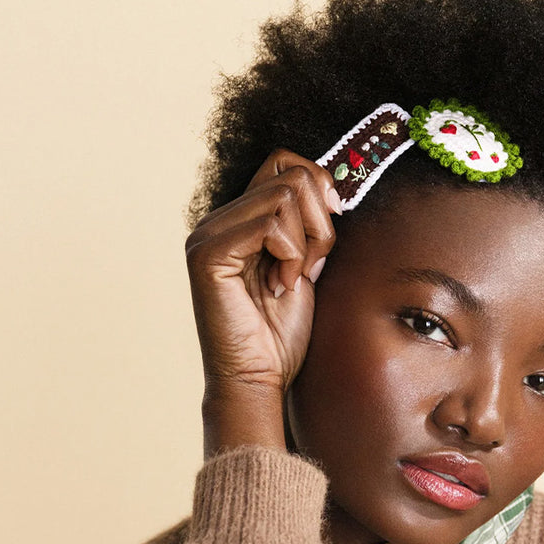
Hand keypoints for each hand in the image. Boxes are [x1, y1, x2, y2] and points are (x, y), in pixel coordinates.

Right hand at [184, 150, 340, 455]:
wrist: (258, 381)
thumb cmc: (281, 336)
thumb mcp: (306, 268)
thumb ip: (309, 227)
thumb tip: (332, 186)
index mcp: (239, 220)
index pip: (284, 162)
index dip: (320, 185)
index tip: (335, 222)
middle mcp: (218, 220)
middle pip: (291, 174)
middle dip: (320, 221)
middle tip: (311, 266)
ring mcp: (208, 234)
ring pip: (285, 194)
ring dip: (308, 241)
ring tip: (293, 280)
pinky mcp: (208, 253)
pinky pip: (270, 224)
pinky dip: (291, 255)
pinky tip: (282, 287)